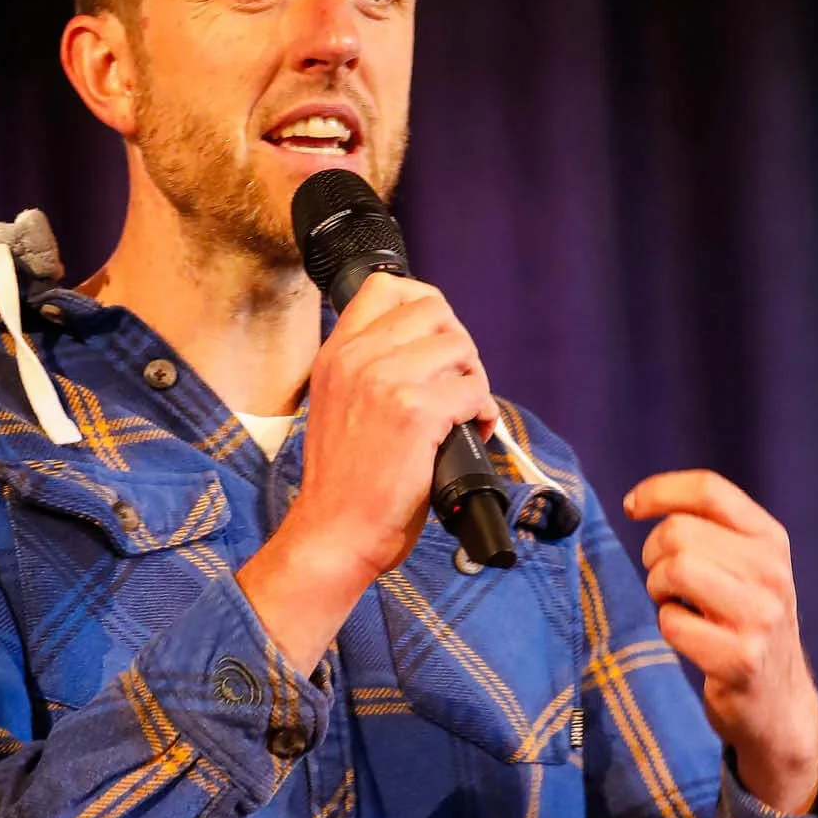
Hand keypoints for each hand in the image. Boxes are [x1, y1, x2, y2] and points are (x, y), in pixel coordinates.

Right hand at [238, 274, 497, 674]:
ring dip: (473, 380)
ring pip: (460, 346)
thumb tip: (428, 348)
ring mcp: (386, 381)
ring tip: (466, 412)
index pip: (385, 287)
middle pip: (434, 309)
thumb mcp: (337, 404)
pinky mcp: (416, 412)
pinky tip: (472, 433)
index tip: (434, 339)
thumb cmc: (344, 480)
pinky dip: (482, 413)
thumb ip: (368, 368)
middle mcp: (357, 357)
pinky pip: (473, 390)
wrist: (335, 530)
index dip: (423, 305)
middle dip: (457, 345)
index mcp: (336, 353)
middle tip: (455, 382)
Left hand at [625, 471, 817, 815]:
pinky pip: (673, 623)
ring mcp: (761, 617)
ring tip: (677, 606)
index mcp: (771, 540)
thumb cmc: (744, 621)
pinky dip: (668, 628)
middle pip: (678, 531)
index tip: (633, 507)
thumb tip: (638, 501)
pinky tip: (691, 639)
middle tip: (667, 583)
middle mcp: (772, 572)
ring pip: (675, 570)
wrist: (778, 701)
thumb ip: (706, 528)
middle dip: (654, 555)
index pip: (709, 489)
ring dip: (659, 590)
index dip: (660, 491)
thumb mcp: (744, 566)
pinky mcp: (741, 659)